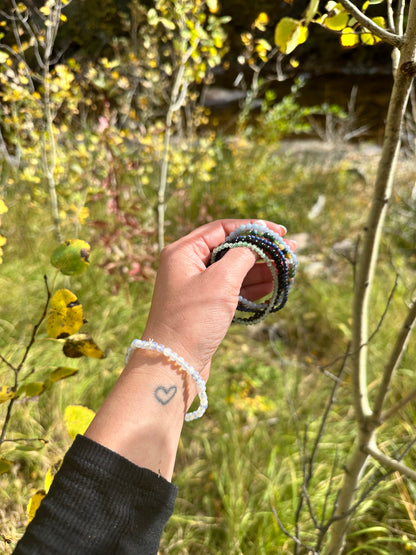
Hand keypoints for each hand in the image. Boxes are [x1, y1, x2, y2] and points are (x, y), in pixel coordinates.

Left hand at [143, 219, 295, 381]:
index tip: (280, 231)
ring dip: (260, 269)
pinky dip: (251, 288)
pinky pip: (232, 290)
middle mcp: (187, 265)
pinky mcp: (205, 307)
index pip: (222, 228)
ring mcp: (196, 287)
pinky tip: (272, 286)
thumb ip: (242, 255)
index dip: (253, 227)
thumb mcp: (221, 281)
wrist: (174, 364)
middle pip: (230, 248)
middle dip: (261, 249)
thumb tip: (258, 245)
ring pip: (234, 270)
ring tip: (287, 268)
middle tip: (290, 251)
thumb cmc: (192, 319)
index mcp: (183, 251)